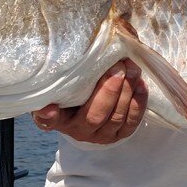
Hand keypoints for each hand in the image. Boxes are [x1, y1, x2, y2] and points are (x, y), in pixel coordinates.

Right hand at [32, 59, 147, 143]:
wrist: (91, 102)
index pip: (47, 120)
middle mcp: (77, 130)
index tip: (49, 108)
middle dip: (109, 91)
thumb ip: (64, 74)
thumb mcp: (65, 82)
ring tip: (132, 69)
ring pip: (116, 118)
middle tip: (118, 67)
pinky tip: (140, 83)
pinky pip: (132, 122)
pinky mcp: (119, 135)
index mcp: (58, 117)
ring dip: (127, 92)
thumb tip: (65, 50)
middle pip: (94, 116)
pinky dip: (138, 102)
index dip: (47, 116)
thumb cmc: (75, 87)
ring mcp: (100, 136)